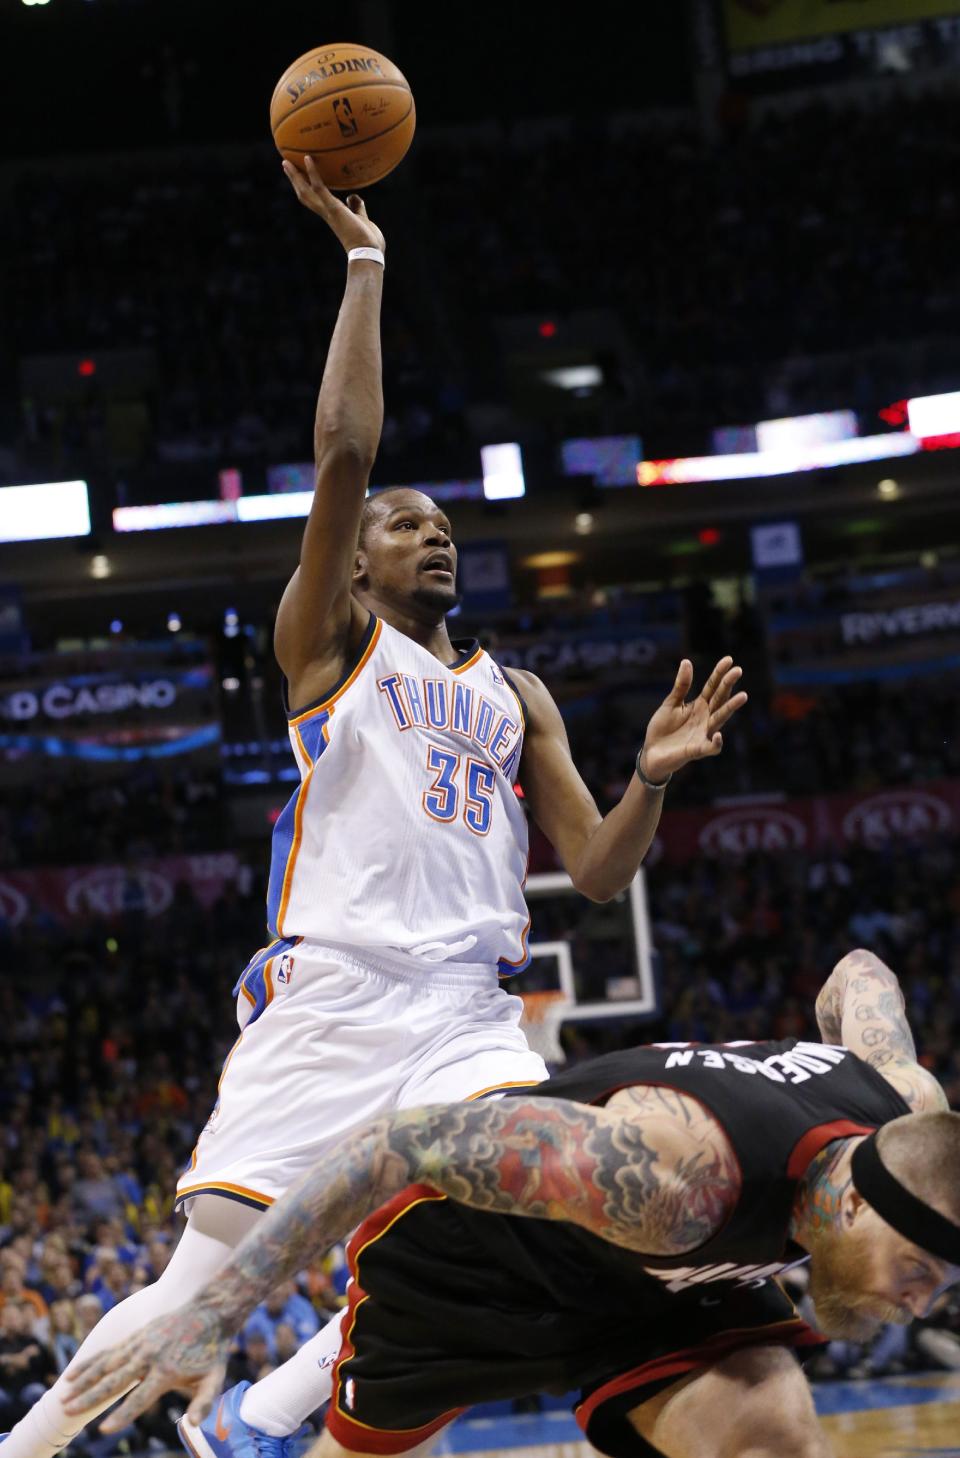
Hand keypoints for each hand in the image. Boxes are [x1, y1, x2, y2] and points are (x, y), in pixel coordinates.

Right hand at [64, 1307, 228, 1431]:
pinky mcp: (135, 1337)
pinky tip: (71, 1374)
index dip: (122, 1415)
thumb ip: (203, 1402)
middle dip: (90, 1397)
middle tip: (68, 1411)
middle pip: (113, 1381)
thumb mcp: (214, 1378)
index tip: (104, 1429)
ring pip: (105, 1365)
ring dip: (83, 1381)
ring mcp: (140, 1345)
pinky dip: (89, 1363)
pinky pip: (108, 1352)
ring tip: (63, 1396)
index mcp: (166, 1371)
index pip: (139, 1398)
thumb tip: (191, 1424)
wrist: (209, 1310)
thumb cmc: (211, 1351)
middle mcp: (148, 1357)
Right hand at [282, 155, 385, 253]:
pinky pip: (320, 188)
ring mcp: (329, 210)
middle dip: (294, 180)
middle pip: (304, 194)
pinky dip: (313, 173)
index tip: (299, 176)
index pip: (314, 200)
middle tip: (286, 164)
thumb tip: (353, 197)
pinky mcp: (333, 208)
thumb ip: (357, 208)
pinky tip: (308, 159)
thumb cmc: (367, 240)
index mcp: (332, 215)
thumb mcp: (362, 219)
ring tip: (286, 161)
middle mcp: (326, 213)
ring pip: (306, 191)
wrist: (369, 252)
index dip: (305, 188)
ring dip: (295, 176)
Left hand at [640, 656, 746, 783]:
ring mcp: (703, 733)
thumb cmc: (663, 728)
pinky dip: (715, 743)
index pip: (712, 687)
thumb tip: (687, 661)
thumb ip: (681, 686)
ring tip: (742, 696)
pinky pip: (710, 747)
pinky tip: (717, 735)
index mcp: (699, 706)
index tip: (729, 659)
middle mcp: (705, 718)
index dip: (720, 673)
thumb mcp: (671, 704)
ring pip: (720, 719)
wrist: (652, 754)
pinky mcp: (697, 750)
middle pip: (719, 699)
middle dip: (728, 685)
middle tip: (738, 670)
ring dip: (731, 708)